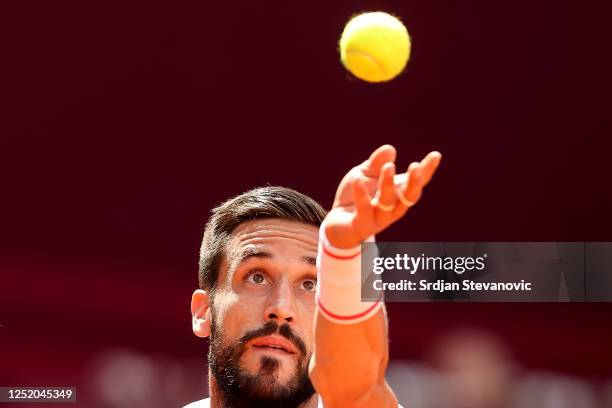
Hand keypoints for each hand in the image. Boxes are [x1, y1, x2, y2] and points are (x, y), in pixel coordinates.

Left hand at [325, 145, 441, 248]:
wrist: (338, 223)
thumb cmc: (356, 196)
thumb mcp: (364, 174)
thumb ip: (376, 164)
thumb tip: (390, 149)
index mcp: (397, 194)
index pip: (416, 182)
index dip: (427, 170)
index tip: (435, 155)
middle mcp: (393, 208)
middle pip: (408, 197)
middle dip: (414, 183)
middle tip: (416, 166)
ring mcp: (378, 218)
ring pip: (388, 204)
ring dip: (389, 185)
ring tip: (388, 167)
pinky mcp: (361, 224)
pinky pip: (363, 210)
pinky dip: (361, 195)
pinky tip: (357, 179)